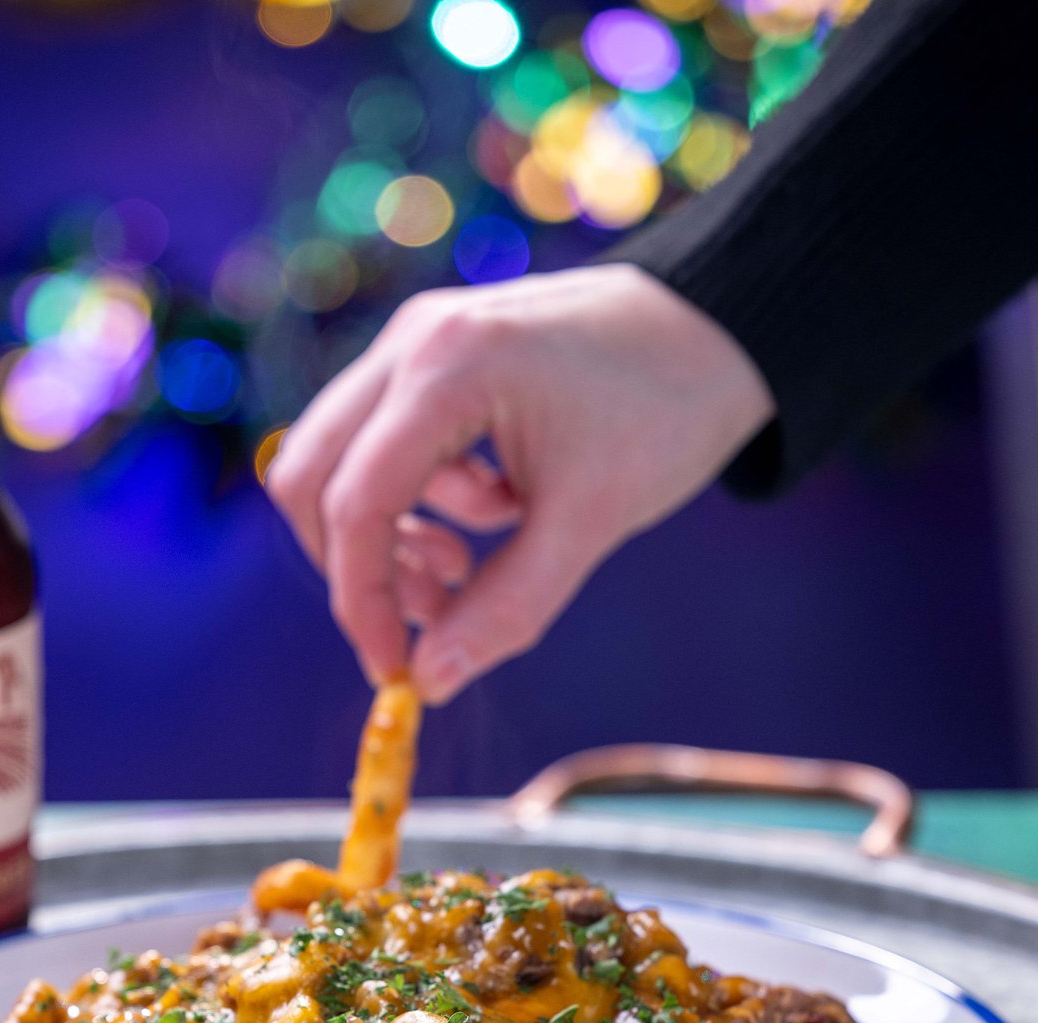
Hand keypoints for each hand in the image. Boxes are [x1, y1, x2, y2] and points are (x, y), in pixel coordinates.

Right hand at [264, 264, 773, 703]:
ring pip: (344, 460)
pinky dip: (422, 498)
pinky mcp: (437, 353)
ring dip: (392, 533)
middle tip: (428, 616)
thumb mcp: (590, 522)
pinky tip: (496, 512)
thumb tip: (428, 683)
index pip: (354, 503)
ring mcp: (419, 340)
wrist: (725, 324)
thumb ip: (504, 609)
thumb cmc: (669, 408)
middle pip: (312, 474)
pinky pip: (386, 441)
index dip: (361, 599)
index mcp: (447, 369)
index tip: (391, 668)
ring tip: (470, 568)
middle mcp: (413, 342)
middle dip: (357, 564)